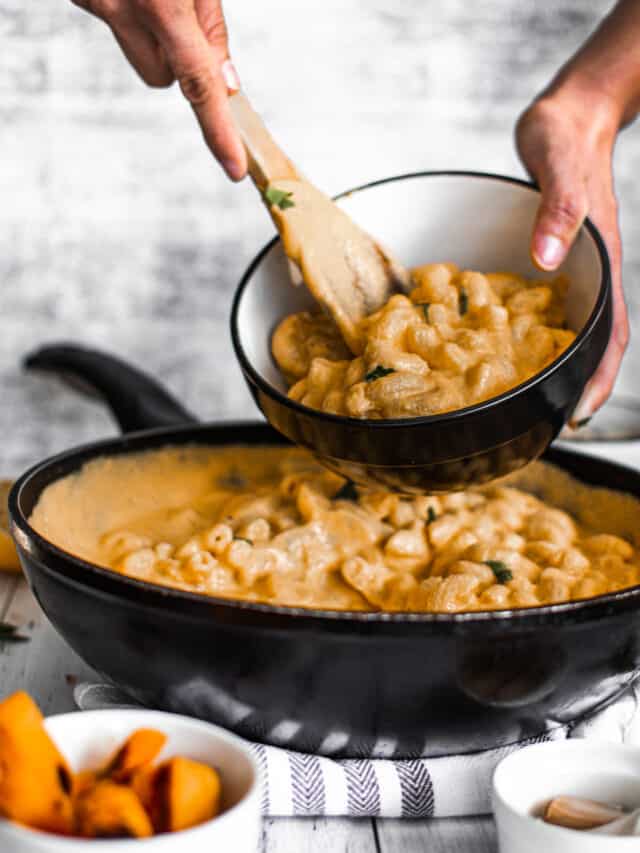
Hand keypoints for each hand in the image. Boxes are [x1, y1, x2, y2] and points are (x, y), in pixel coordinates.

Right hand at [70, 0, 246, 179]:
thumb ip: (211, 26)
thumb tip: (224, 82)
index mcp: (160, 1)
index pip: (198, 85)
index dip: (219, 131)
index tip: (235, 167)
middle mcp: (122, 8)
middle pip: (161, 77)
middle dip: (178, 57)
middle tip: (180, 7)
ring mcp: (94, 3)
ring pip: (141, 55)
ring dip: (153, 35)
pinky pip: (119, 24)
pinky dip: (131, 12)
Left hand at [516, 92, 627, 423]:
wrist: (571, 114)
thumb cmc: (566, 135)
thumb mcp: (556, 165)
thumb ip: (556, 208)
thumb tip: (546, 259)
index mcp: (600, 262)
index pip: (611, 334)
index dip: (599, 379)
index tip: (577, 416)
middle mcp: (590, 273)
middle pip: (593, 344)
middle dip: (575, 387)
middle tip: (542, 424)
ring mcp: (573, 269)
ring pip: (572, 330)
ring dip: (557, 367)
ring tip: (527, 400)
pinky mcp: (553, 259)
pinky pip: (550, 307)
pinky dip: (536, 335)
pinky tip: (510, 349)